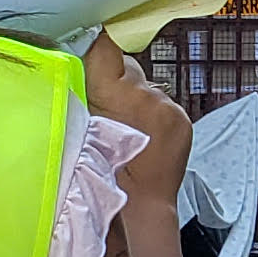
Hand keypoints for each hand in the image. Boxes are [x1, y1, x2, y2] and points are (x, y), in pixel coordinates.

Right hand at [84, 37, 191, 213]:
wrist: (139, 208)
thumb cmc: (101, 175)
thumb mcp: (77, 130)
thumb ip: (78, 92)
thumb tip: (75, 60)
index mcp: (113, 93)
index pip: (104, 48)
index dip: (95, 49)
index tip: (88, 52)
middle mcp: (145, 94)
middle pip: (126, 66)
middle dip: (115, 80)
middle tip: (104, 106)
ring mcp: (168, 107)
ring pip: (144, 87)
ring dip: (134, 99)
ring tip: (124, 127)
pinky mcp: (182, 118)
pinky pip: (161, 104)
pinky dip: (152, 114)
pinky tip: (142, 136)